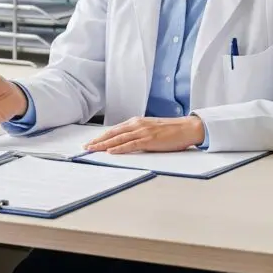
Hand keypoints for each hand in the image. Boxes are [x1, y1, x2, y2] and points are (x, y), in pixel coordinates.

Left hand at [84, 116, 204, 153]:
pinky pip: (131, 145)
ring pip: (118, 139)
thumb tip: (125, 141)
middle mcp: (137, 125)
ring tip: (92, 150)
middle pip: (112, 134)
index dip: (101, 136)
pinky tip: (111, 151)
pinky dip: (119, 148)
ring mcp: (142, 132)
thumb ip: (137, 132)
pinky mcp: (149, 140)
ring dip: (104, 145)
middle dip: (97, 141)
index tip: (91, 142)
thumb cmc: (171, 130)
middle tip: (85, 147)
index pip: (114, 130)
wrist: (187, 127)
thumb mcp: (150, 128)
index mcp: (136, 121)